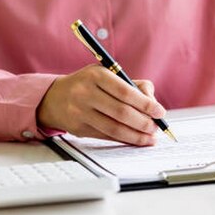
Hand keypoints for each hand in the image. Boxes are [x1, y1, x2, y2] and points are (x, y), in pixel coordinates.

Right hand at [37, 64, 165, 145]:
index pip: (126, 92)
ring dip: (136, 136)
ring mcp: (80, 112)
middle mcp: (85, 93)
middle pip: (121, 112)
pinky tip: (135, 140)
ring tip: (149, 138)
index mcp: (96, 75)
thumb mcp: (107, 75)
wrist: (55, 98)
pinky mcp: (79, 128)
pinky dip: (124, 140)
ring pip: (114, 128)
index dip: (145, 104)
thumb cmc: (88, 85)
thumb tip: (153, 104)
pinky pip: (106, 137)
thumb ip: (132, 85)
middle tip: (156, 127)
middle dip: (143, 122)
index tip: (159, 112)